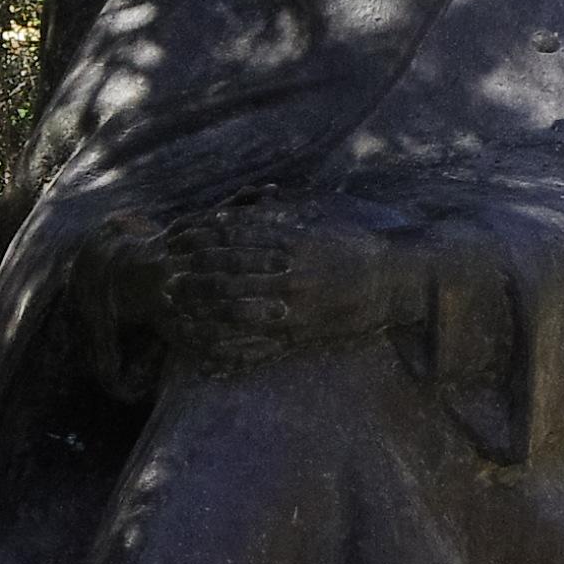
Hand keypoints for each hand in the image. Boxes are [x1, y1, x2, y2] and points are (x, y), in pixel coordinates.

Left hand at [156, 194, 407, 370]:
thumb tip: (254, 201)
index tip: (178, 244)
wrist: (394, 282)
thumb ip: (284, 216)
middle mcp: (288, 280)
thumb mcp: (320, 224)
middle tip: (169, 284)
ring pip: (238, 318)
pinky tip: (209, 362)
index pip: (235, 244)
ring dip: (205, 320)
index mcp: (291, 248)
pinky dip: (232, 358)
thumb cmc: (358, 248)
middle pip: (229, 282)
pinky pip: (261, 352)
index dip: (202, 244)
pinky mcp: (302, 337)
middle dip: (196, 284)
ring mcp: (294, 312)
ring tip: (180, 320)